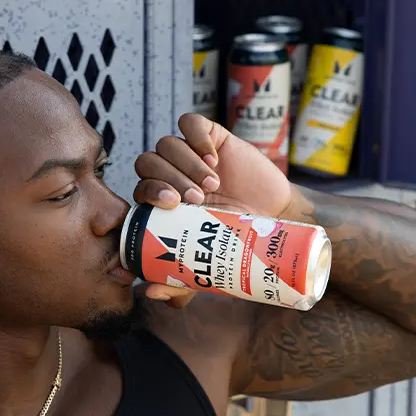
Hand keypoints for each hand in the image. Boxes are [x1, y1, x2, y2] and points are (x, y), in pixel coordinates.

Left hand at [133, 113, 293, 307]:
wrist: (275, 219)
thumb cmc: (237, 240)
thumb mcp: (208, 263)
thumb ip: (180, 280)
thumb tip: (149, 292)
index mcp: (164, 204)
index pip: (140, 189)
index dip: (150, 193)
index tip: (172, 205)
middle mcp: (172, 176)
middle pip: (147, 163)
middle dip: (168, 178)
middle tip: (197, 198)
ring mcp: (189, 156)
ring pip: (166, 144)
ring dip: (186, 163)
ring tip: (212, 183)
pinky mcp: (210, 137)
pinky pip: (190, 122)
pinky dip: (196, 136)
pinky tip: (212, 157)